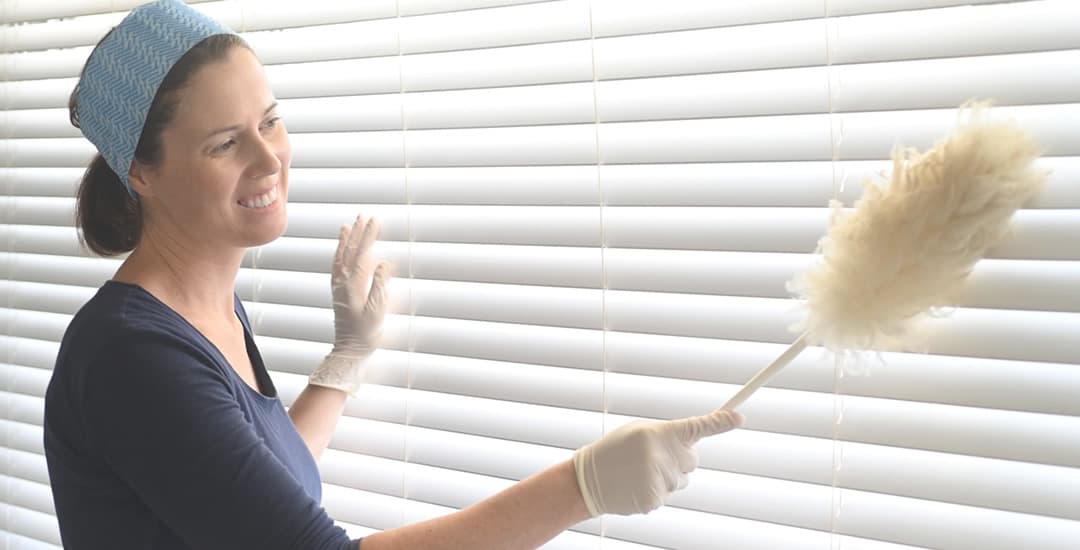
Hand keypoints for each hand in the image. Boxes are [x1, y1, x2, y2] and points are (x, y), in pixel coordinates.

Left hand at [308, 215, 391, 395]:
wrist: (349, 349)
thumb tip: (383, 263)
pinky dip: (339, 255)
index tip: (375, 220)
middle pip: (350, 251)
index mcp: (352, 284)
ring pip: (341, 257)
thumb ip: (379, 285)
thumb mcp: (377, 310)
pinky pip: (337, 267)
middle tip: (365, 216)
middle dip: (358, 233)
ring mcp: (338, 286)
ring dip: (346, 241)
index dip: (368, 236)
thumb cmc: (365, 333)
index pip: (362, 253)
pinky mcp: (338, 292)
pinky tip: (342, 250)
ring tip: (349, 225)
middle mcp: (342, 282)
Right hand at [571, 409, 743, 515]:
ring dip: (667, 477)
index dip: (721, 422)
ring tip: (639, 473)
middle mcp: (663, 455)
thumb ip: (667, 435)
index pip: (698, 426)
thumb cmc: (615, 451)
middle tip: (651, 458)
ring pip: (682, 480)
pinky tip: (637, 486)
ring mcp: (659, 480)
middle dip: (679, 459)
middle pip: (693, 459)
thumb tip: (693, 444)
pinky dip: (656, 492)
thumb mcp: (639, 432)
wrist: (587, 479)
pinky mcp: (655, 500)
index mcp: (660, 433)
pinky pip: (669, 495)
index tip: (738, 418)